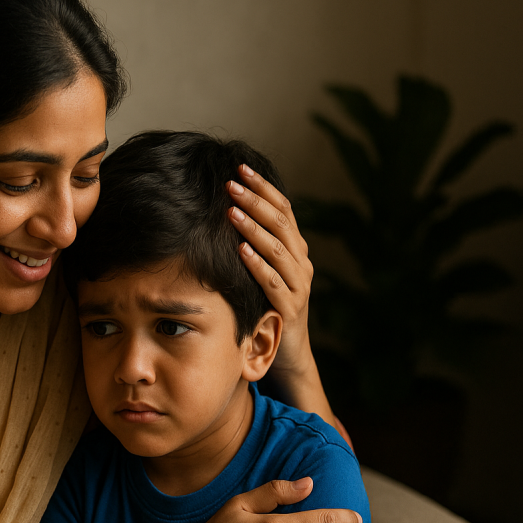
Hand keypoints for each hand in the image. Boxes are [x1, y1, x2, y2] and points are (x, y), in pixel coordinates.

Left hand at [226, 165, 314, 384]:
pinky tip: (240, 252)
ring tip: (232, 212)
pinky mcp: (290, 309)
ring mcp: (299, 286)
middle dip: (256, 201)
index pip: (283, 209)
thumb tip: (221, 210)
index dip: (264, 187)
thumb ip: (251, 245)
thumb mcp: (261, 271)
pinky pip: (274, 283)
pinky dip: (258, 266)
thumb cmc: (265, 307)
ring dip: (254, 229)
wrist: (287, 354)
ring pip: (279, 250)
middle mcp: (302, 264)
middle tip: (231, 184)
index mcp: (296, 250)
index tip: (240, 168)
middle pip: (281, 223)